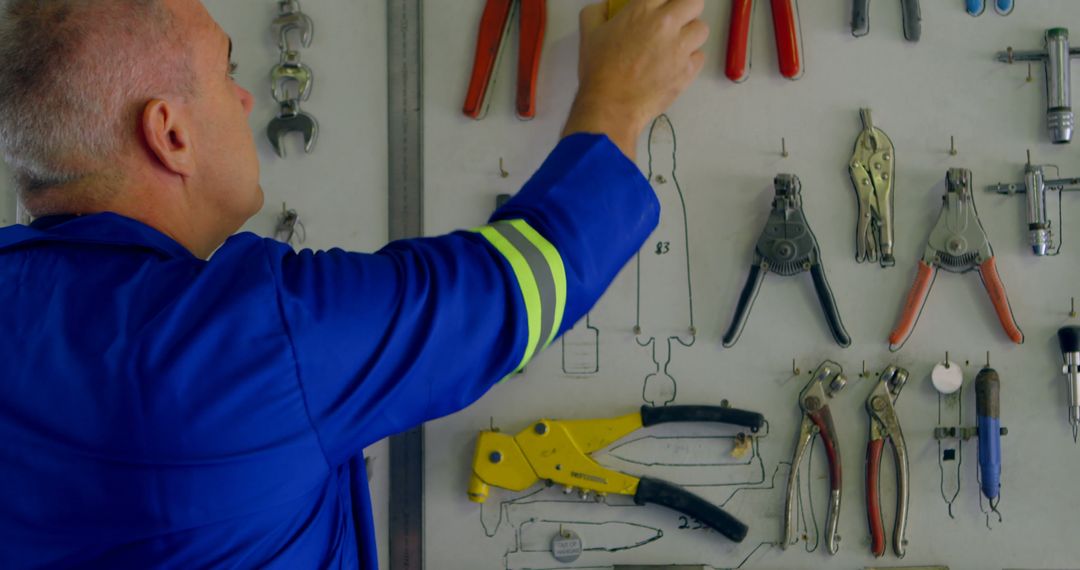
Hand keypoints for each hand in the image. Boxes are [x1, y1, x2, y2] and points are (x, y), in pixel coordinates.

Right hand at [562, 0, 707, 159]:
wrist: (610, 107)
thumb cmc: (598, 70)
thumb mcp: (589, 33)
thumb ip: (598, 12)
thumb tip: (606, 7)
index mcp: (642, 9)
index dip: (664, 1)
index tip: (661, 7)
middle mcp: (667, 25)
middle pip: (695, 2)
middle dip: (686, 9)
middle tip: (674, 21)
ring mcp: (681, 49)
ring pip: (701, 29)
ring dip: (690, 34)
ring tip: (675, 45)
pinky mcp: (688, 71)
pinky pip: (699, 56)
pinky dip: (690, 59)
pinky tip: (674, 65)